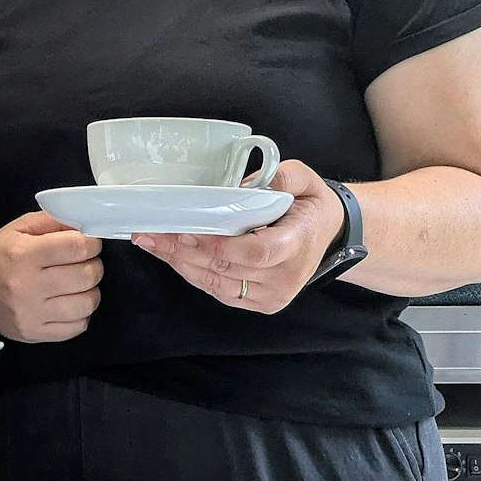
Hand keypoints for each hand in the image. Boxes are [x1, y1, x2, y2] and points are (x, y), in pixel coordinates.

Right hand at [0, 210, 103, 342]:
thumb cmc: (0, 255)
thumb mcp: (21, 227)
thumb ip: (54, 220)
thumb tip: (87, 225)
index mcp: (22, 254)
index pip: (77, 247)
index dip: (92, 243)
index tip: (89, 243)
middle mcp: (25, 285)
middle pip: (86, 275)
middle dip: (94, 265)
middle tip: (85, 263)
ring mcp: (30, 314)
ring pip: (86, 304)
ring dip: (90, 291)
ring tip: (78, 284)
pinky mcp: (34, 334)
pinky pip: (78, 327)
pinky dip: (81, 313)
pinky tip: (69, 302)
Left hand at [132, 159, 346, 313]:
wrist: (328, 235)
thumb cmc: (312, 206)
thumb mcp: (307, 180)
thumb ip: (284, 176)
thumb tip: (250, 182)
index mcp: (298, 244)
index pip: (257, 252)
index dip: (220, 246)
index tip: (188, 231)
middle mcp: (285, 277)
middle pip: (228, 269)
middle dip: (184, 251)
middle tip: (152, 232)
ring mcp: (272, 295)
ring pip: (218, 284)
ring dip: (181, 263)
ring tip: (152, 242)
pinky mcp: (260, 303)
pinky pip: (220, 292)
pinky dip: (193, 273)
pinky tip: (171, 256)